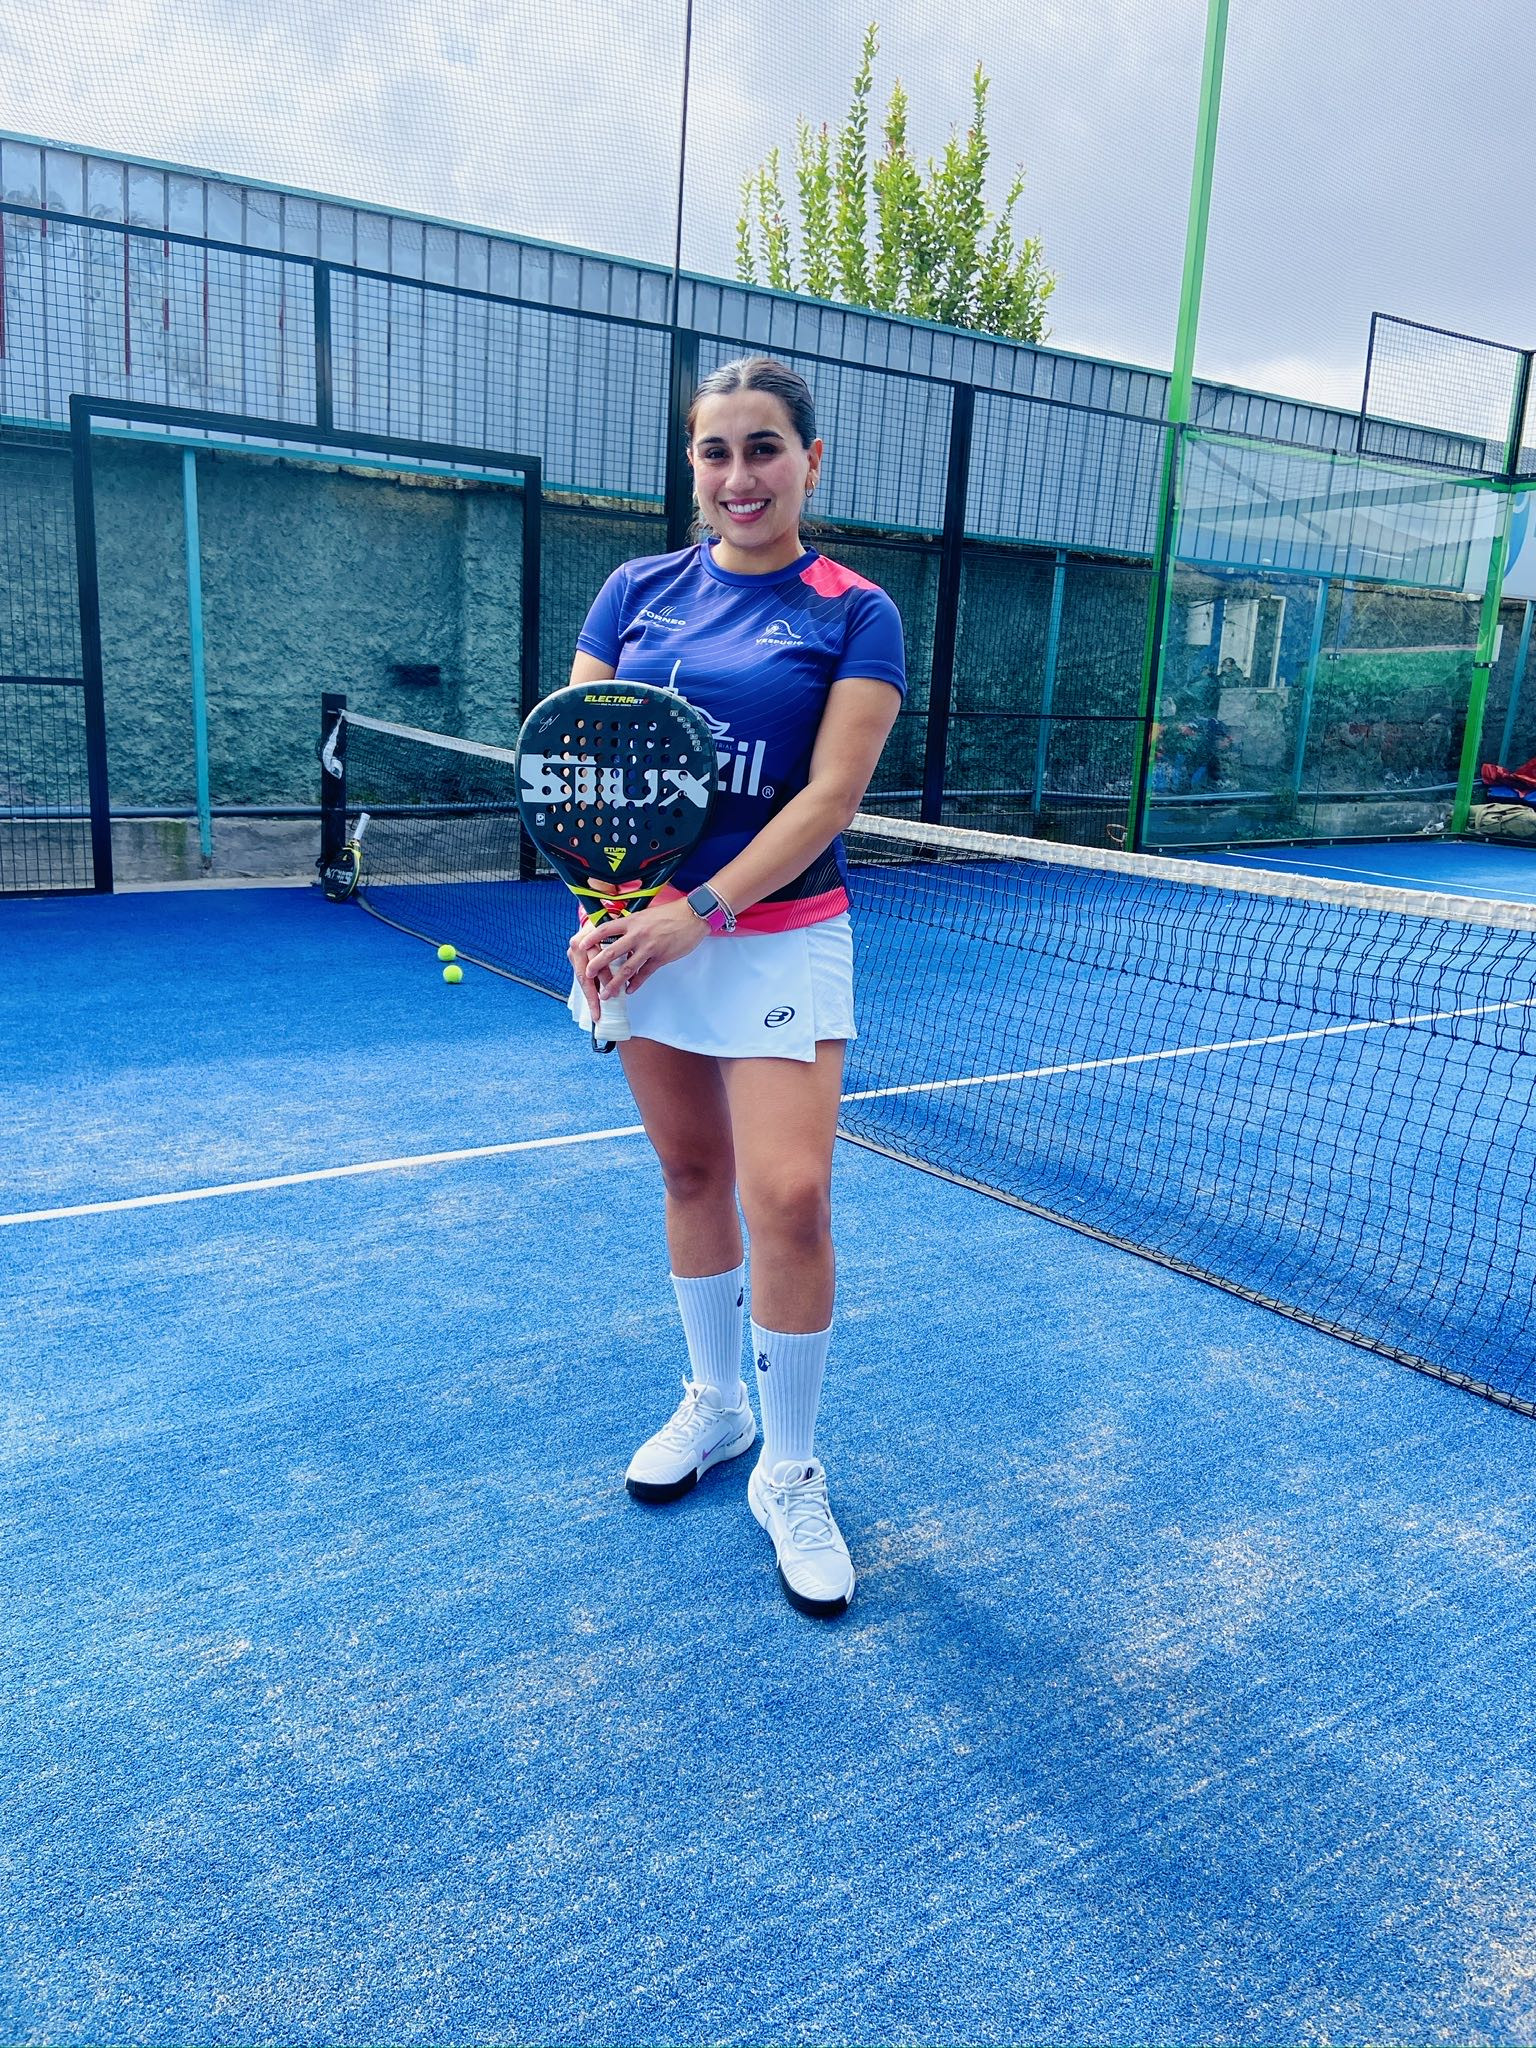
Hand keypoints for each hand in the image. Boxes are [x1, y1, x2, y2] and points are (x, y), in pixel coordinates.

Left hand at [567, 899, 708, 1021]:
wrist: (693, 915)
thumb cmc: (671, 913)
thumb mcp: (647, 915)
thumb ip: (633, 925)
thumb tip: (621, 937)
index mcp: (632, 921)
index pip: (606, 929)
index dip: (592, 938)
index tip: (582, 946)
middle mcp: (637, 934)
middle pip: (611, 952)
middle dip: (596, 965)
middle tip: (587, 975)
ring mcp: (649, 947)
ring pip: (627, 968)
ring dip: (614, 983)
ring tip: (606, 994)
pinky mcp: (661, 957)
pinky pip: (645, 973)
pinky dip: (636, 983)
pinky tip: (629, 990)